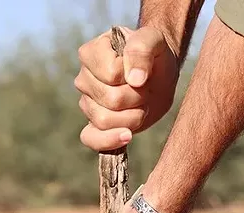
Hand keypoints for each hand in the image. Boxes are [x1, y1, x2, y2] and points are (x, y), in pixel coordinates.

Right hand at [74, 26, 179, 151]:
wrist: (160, 73)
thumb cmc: (154, 53)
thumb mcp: (154, 40)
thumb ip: (142, 49)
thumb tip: (135, 80)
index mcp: (90, 53)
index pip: (111, 74)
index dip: (133, 76)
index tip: (141, 69)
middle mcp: (83, 79)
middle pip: (110, 100)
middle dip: (137, 97)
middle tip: (145, 88)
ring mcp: (87, 103)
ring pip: (104, 121)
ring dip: (133, 116)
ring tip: (140, 103)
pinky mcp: (95, 124)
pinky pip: (91, 139)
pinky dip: (109, 140)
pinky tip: (128, 135)